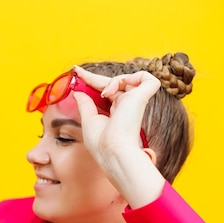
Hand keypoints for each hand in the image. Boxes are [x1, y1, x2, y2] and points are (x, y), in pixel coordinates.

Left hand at [72, 66, 164, 208]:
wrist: (113, 150)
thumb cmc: (101, 142)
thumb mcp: (88, 120)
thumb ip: (85, 104)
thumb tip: (78, 92)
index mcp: (115, 112)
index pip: (104, 91)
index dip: (91, 80)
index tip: (77, 71)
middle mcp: (126, 105)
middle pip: (112, 82)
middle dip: (94, 77)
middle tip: (77, 71)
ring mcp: (135, 101)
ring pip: (127, 79)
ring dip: (113, 81)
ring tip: (105, 93)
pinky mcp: (143, 98)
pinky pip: (147, 78)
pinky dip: (133, 76)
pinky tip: (120, 86)